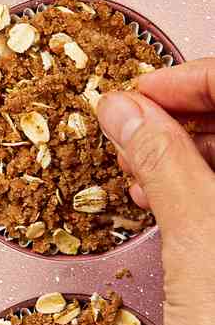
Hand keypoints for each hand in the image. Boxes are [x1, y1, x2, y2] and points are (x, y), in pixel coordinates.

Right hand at [95, 60, 214, 324]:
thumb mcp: (200, 244)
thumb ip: (164, 161)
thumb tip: (123, 107)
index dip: (191, 81)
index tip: (134, 92)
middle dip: (187, 115)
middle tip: (126, 128)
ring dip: (190, 150)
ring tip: (136, 168)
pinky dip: (200, 186)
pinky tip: (162, 198)